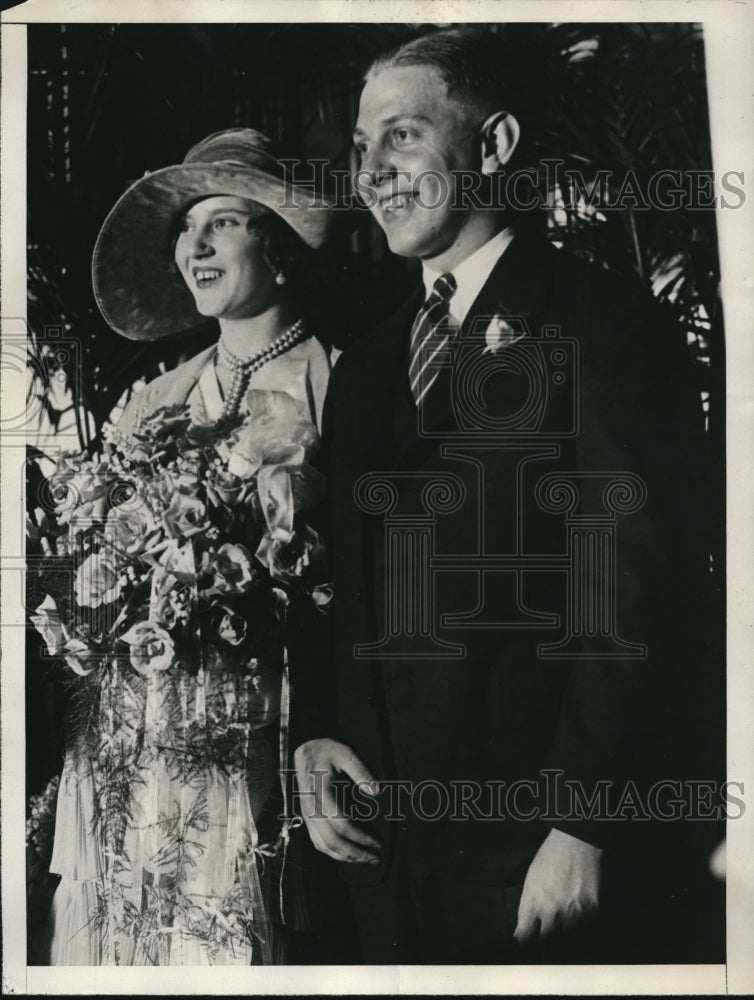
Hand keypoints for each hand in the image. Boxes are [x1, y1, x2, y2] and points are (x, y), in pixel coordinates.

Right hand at [293, 738, 380, 863]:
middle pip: (332, 841)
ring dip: (344, 857)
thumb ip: (360, 771)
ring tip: (364, 859)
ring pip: (323, 846)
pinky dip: (332, 853)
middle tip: (375, 858)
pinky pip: (317, 842)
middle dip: (355, 853)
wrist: (303, 749)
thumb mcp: (345, 753)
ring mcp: (306, 815)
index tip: (377, 842)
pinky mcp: (306, 818)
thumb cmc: (326, 750)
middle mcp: (311, 808)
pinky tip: (347, 854)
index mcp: (321, 792)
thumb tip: (375, 792)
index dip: (360, 836)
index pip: (341, 823)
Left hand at [514, 828, 601, 944]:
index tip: (528, 940)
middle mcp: (552, 912)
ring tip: (564, 917)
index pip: (525, 937)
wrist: (577, 843)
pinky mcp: (592, 913)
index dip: (525, 941)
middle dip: (545, 939)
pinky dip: (581, 927)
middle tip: (548, 930)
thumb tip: (520, 934)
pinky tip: (578, 913)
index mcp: (533, 903)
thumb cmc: (551, 858)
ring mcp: (573, 914)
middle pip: (546, 943)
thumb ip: (526, 910)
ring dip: (564, 933)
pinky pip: (585, 931)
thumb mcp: (531, 881)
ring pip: (566, 940)